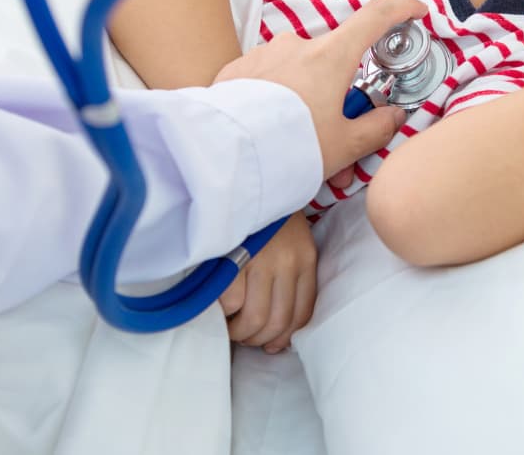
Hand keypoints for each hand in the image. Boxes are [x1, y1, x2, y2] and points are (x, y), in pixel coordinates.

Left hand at [215, 0, 425, 178]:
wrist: (222, 156)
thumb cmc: (290, 147)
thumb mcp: (343, 147)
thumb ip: (375, 129)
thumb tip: (393, 116)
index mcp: (330, 57)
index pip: (375, 17)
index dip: (401, 9)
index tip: (416, 11)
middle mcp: (297, 45)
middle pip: (333, 65)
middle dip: (338, 102)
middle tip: (337, 146)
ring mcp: (264, 54)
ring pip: (298, 78)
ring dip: (304, 109)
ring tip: (298, 153)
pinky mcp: (237, 70)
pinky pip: (267, 84)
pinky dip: (276, 106)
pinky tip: (269, 137)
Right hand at [220, 211, 316, 352]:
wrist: (242, 180)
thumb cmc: (263, 214)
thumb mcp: (289, 238)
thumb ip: (288, 274)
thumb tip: (276, 329)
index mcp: (305, 258)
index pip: (302, 313)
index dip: (284, 337)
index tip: (270, 344)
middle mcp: (288, 262)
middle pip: (278, 321)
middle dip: (259, 339)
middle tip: (244, 336)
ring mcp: (262, 261)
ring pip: (256, 319)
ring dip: (241, 333)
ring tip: (230, 328)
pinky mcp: (234, 259)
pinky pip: (231, 304)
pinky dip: (223, 314)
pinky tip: (218, 309)